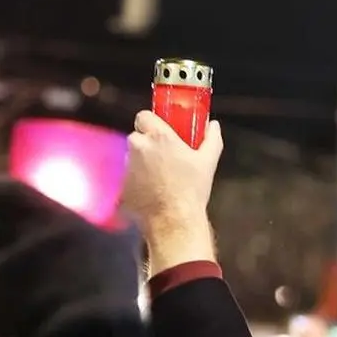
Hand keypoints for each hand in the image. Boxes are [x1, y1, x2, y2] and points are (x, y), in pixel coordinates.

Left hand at [0, 177, 141, 336]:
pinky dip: (3, 310)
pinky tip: (29, 320)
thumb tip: (124, 218)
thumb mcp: (126, 245)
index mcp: (35, 214)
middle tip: (28, 251)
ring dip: (7, 277)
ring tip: (38, 294)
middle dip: (4, 238)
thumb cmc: (110, 281)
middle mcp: (4, 238)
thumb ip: (120, 225)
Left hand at [123, 111, 222, 273]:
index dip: (151, 122)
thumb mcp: (208, 161)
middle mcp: (139, 147)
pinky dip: (139, 180)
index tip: (160, 131)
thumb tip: (213, 125)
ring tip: (161, 176)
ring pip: (132, 157)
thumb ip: (212, 138)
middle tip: (164, 155)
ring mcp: (128, 167)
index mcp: (159, 137)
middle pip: (137, 136)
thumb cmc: (192, 189)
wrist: (174, 220)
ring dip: (142, 162)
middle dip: (148, 143)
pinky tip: (154, 191)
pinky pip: (130, 177)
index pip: (143, 116)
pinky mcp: (123, 185)